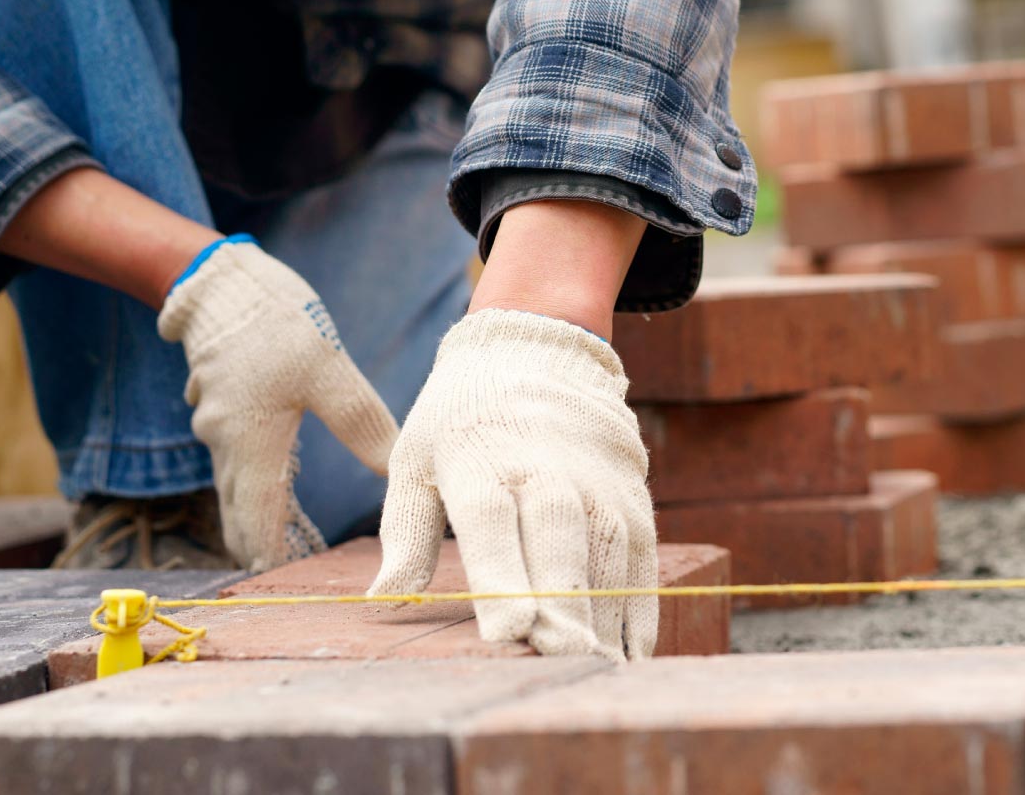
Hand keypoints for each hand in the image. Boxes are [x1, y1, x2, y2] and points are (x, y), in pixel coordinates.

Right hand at [157, 237, 399, 569]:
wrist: (216, 278)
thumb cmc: (273, 322)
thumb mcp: (329, 372)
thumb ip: (363, 423)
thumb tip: (396, 468)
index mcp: (252, 446)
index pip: (255, 524)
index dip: (270, 558)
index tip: (285, 586)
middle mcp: (226, 444)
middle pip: (238, 513)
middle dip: (261, 544)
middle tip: (291, 571)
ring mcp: (216, 423)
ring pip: (235, 485)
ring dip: (257, 514)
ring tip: (287, 539)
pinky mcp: (219, 403)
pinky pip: (234, 456)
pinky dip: (253, 479)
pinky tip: (278, 479)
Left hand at [368, 308, 657, 660]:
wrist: (539, 348)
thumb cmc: (460, 419)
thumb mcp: (415, 459)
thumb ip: (404, 533)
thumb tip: (382, 600)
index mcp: (481, 462)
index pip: (492, 523)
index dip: (503, 579)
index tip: (509, 634)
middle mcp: (547, 471)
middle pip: (558, 542)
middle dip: (563, 606)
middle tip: (561, 663)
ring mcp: (598, 484)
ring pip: (607, 556)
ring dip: (605, 619)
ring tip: (595, 675)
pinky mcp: (633, 497)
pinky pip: (643, 560)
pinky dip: (639, 610)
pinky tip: (629, 656)